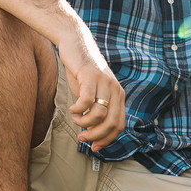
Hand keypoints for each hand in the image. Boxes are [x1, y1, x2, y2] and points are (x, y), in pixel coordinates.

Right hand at [59, 35, 124, 150]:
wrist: (76, 44)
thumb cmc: (82, 72)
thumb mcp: (92, 93)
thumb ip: (94, 111)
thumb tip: (90, 133)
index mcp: (118, 95)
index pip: (119, 125)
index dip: (107, 139)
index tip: (94, 146)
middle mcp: (115, 89)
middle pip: (111, 123)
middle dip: (96, 135)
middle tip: (82, 138)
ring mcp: (105, 82)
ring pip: (99, 114)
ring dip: (84, 123)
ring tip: (75, 120)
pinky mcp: (91, 75)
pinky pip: (87, 101)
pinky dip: (78, 110)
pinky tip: (72, 109)